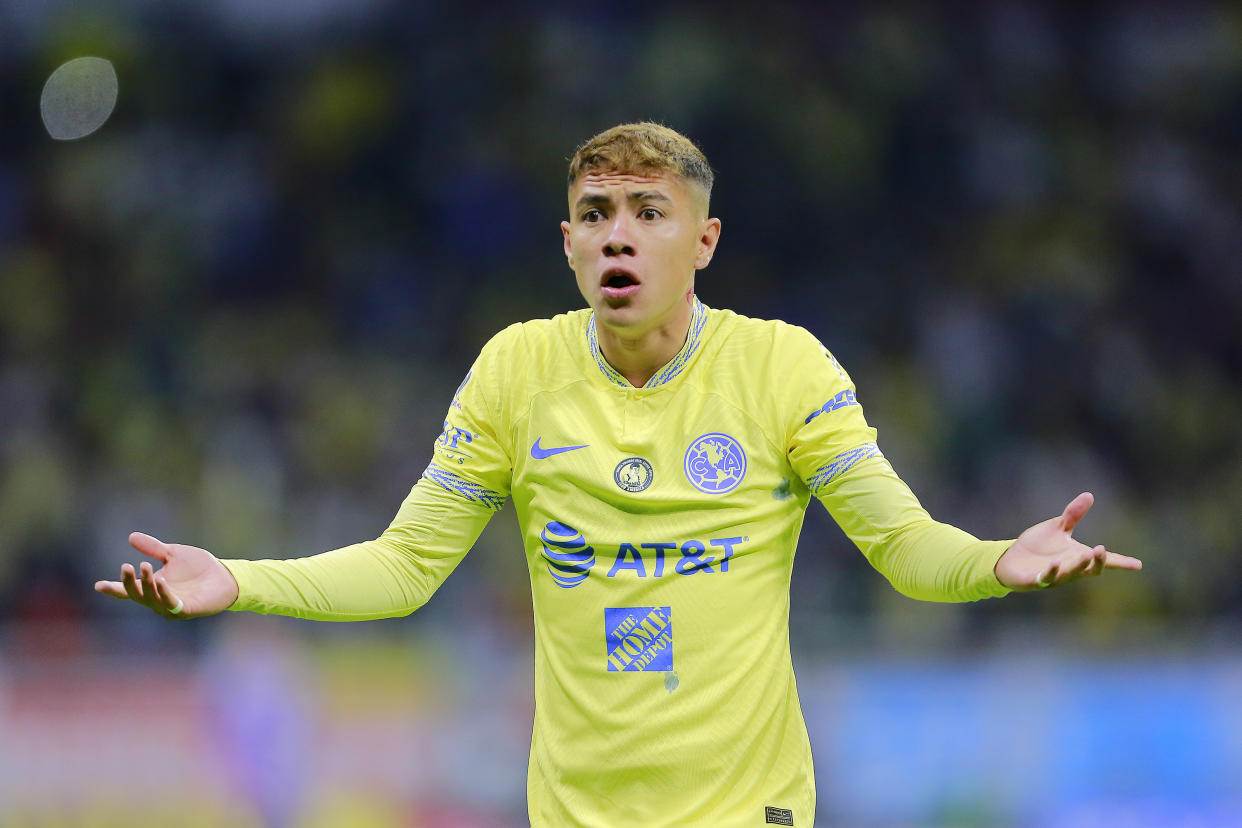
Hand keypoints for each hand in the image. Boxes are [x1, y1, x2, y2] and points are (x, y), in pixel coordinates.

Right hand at [95, 532, 238, 617]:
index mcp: (153, 586)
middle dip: (129, 582)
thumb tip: (131, 537)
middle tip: (126, 566)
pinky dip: (164, 594)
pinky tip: (162, 582)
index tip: (98, 585)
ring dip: (146, 584)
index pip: (129, 589)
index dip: (114, 588)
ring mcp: (171, 606)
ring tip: (143, 566)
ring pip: (151, 599)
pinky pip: (172, 604)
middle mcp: (158, 599)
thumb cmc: (199, 567)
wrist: (226, 575)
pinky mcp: (186, 609)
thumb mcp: (173, 554)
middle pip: (136, 595)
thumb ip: (154, 548)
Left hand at [995, 492, 1141, 590]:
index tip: (1138, 565)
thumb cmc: (1037, 546)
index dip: (1120, 562)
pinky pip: (1046, 578)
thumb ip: (1073, 515)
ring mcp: (1055, 576)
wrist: (1011, 559)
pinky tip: (1056, 563)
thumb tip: (1089, 495)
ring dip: (1078, 566)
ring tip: (1086, 554)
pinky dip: (1052, 571)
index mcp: (1078, 557)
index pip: (1103, 560)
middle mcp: (1070, 569)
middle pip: (1090, 570)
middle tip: (1101, 549)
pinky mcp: (1037, 580)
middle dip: (1097, 561)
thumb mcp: (1057, 528)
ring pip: (1071, 574)